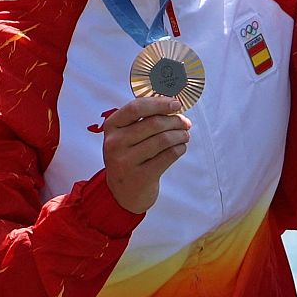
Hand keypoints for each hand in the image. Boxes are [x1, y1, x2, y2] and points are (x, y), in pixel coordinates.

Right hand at [102, 96, 191, 213]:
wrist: (123, 194)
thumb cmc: (129, 158)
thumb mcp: (125, 137)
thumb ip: (142, 119)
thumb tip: (172, 106)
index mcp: (111, 127)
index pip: (136, 107)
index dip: (159, 103)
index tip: (176, 104)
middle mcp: (115, 143)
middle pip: (154, 123)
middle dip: (175, 121)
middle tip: (185, 123)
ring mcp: (126, 161)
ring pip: (163, 139)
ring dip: (180, 135)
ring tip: (184, 136)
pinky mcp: (141, 176)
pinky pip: (168, 156)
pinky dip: (180, 149)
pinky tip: (180, 148)